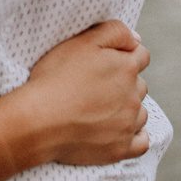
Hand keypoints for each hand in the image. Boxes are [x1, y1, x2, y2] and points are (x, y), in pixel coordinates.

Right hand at [10, 20, 150, 166]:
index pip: (141, 55)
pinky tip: (120, 131)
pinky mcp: (121, 148)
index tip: (109, 61)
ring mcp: (128, 124)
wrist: (39, 120)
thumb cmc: (56, 78)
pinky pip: (141, 143)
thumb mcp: (82, 41)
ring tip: (102, 109)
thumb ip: (114, 31)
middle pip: (140, 84)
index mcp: (126, 67)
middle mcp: (133, 96)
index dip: (126, 55)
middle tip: (98, 86)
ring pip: (140, 112)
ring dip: (128, 109)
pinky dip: (134, 136)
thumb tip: (136, 39)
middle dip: (125, 82)